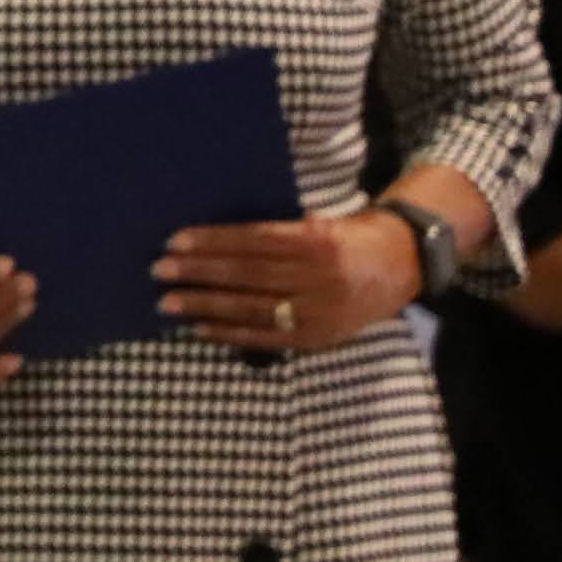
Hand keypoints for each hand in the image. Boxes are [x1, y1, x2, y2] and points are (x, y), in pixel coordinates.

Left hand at [158, 211, 419, 355]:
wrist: (402, 267)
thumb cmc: (345, 238)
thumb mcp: (318, 224)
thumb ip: (276, 232)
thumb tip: (214, 238)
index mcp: (316, 242)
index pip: (252, 241)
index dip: (211, 242)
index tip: (174, 241)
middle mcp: (317, 277)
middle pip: (246, 275)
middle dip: (198, 273)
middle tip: (159, 270)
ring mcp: (318, 312)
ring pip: (250, 308)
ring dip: (204, 306)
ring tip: (167, 302)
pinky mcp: (317, 338)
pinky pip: (264, 337)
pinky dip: (228, 333)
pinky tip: (198, 328)